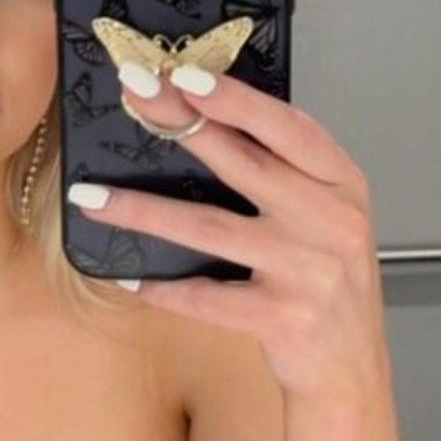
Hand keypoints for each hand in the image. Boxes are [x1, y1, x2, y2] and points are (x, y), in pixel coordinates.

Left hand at [70, 65, 387, 400]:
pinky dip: (161, 286)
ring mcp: (308, 270)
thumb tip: (207, 119)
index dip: (237, 99)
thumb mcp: (327, 215)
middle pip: (245, 163)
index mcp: (343, 184)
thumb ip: (288, 173)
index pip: (289, 127)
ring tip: (90, 196)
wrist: (350, 367)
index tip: (184, 74)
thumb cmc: (329, 280)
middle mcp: (331, 221)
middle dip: (181, 124)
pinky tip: (124, 275)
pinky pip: (205, 296)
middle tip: (133, 94)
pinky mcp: (282, 317)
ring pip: (209, 227)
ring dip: (143, 209)